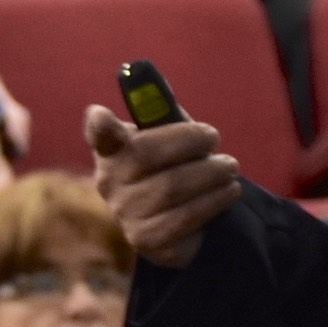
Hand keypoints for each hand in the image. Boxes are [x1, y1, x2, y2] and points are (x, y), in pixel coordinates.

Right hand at [86, 110, 239, 267]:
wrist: (179, 220)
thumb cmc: (173, 164)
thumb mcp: (169, 135)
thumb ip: (162, 112)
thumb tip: (152, 85)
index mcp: (112, 149)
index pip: (98, 135)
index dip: (99, 126)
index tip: (102, 115)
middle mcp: (109, 183)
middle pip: (147, 155)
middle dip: (190, 142)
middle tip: (215, 139)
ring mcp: (125, 215)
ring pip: (172, 188)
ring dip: (212, 174)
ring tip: (229, 169)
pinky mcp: (147, 242)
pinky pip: (186, 218)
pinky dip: (214, 201)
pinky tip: (226, 192)